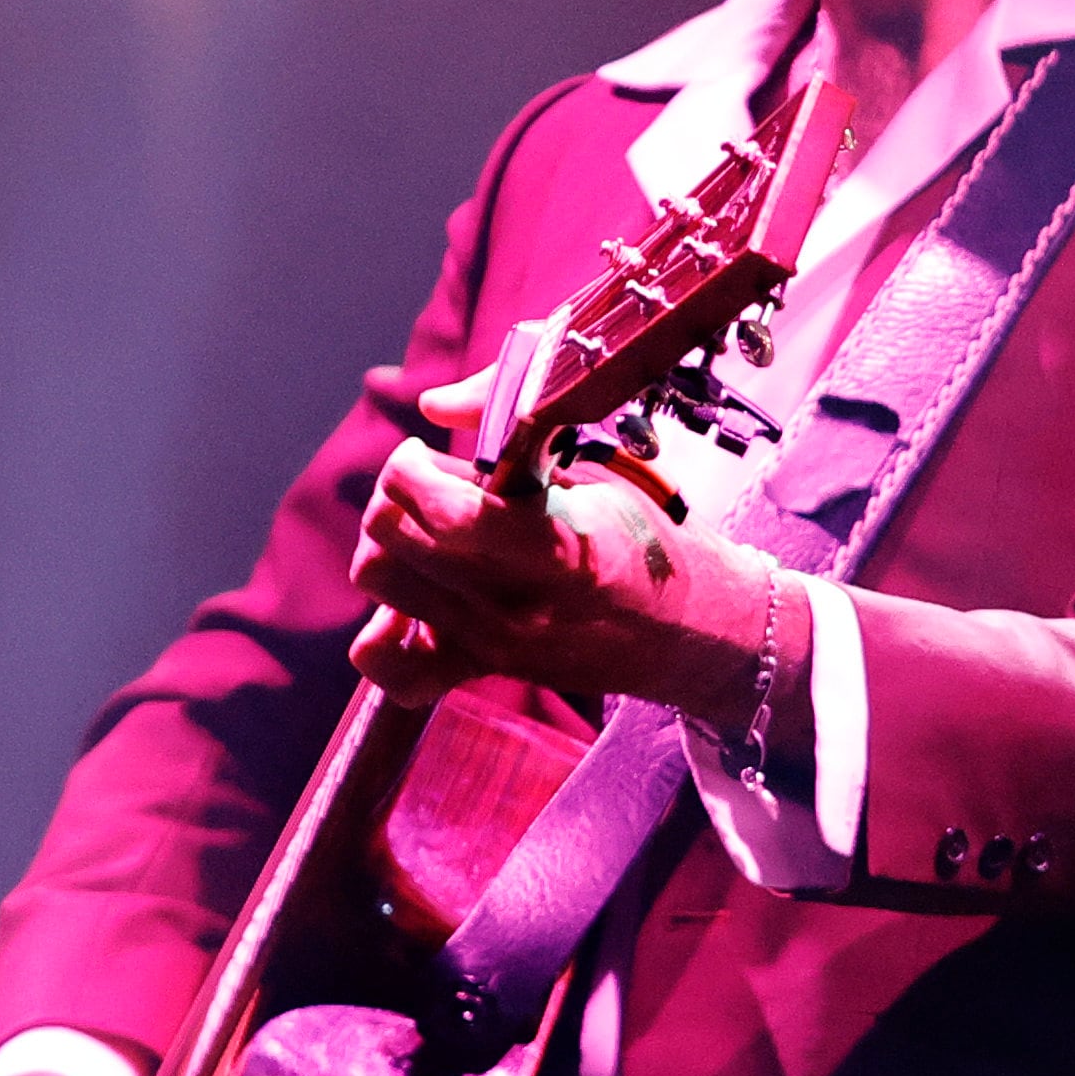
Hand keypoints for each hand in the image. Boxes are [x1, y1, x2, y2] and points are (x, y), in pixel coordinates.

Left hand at [349, 367, 774, 715]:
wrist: (696, 631)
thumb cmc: (654, 536)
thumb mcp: (600, 469)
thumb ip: (514, 428)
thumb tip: (434, 403)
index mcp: (553, 548)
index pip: (436, 510)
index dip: (408, 466)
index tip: (424, 450)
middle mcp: (514, 604)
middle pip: (388, 539)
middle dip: (395, 494)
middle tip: (428, 481)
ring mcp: (495, 644)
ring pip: (379, 584)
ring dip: (386, 544)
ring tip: (424, 530)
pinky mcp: (486, 671)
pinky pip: (394, 672)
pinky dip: (381, 634)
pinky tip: (409, 602)